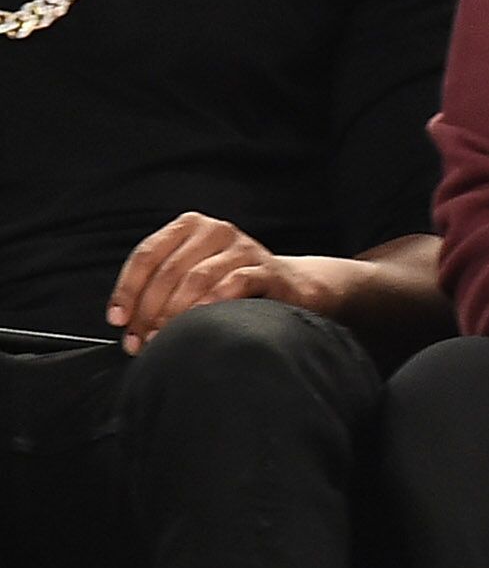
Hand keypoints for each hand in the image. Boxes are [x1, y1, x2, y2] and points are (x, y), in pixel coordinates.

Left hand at [107, 215, 352, 352]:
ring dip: (175, 312)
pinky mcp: (267, 269)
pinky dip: (212, 303)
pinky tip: (200, 321)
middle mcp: (215, 230)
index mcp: (189, 226)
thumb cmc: (231, 284)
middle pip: (169, 270)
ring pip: (197, 277)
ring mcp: (243, 247)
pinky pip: (235, 283)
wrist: (291, 285)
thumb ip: (161, 287)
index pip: (147, 255)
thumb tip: (126, 325)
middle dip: (149, 310)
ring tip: (165, 337)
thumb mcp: (193, 274)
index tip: (118, 321)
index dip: (127, 290)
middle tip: (141, 340)